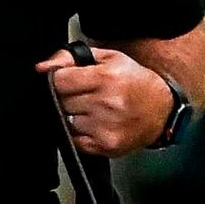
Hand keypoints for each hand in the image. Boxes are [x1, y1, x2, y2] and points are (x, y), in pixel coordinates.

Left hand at [41, 47, 174, 157]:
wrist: (162, 109)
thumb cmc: (135, 82)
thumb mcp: (107, 58)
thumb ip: (71, 57)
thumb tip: (42, 67)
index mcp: (106, 78)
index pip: (59, 81)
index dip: (59, 80)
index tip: (68, 81)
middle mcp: (107, 104)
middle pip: (61, 102)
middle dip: (68, 97)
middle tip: (86, 94)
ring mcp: (106, 127)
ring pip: (66, 121)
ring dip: (74, 116)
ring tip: (93, 109)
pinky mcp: (106, 145)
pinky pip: (75, 139)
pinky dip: (79, 132)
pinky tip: (95, 123)